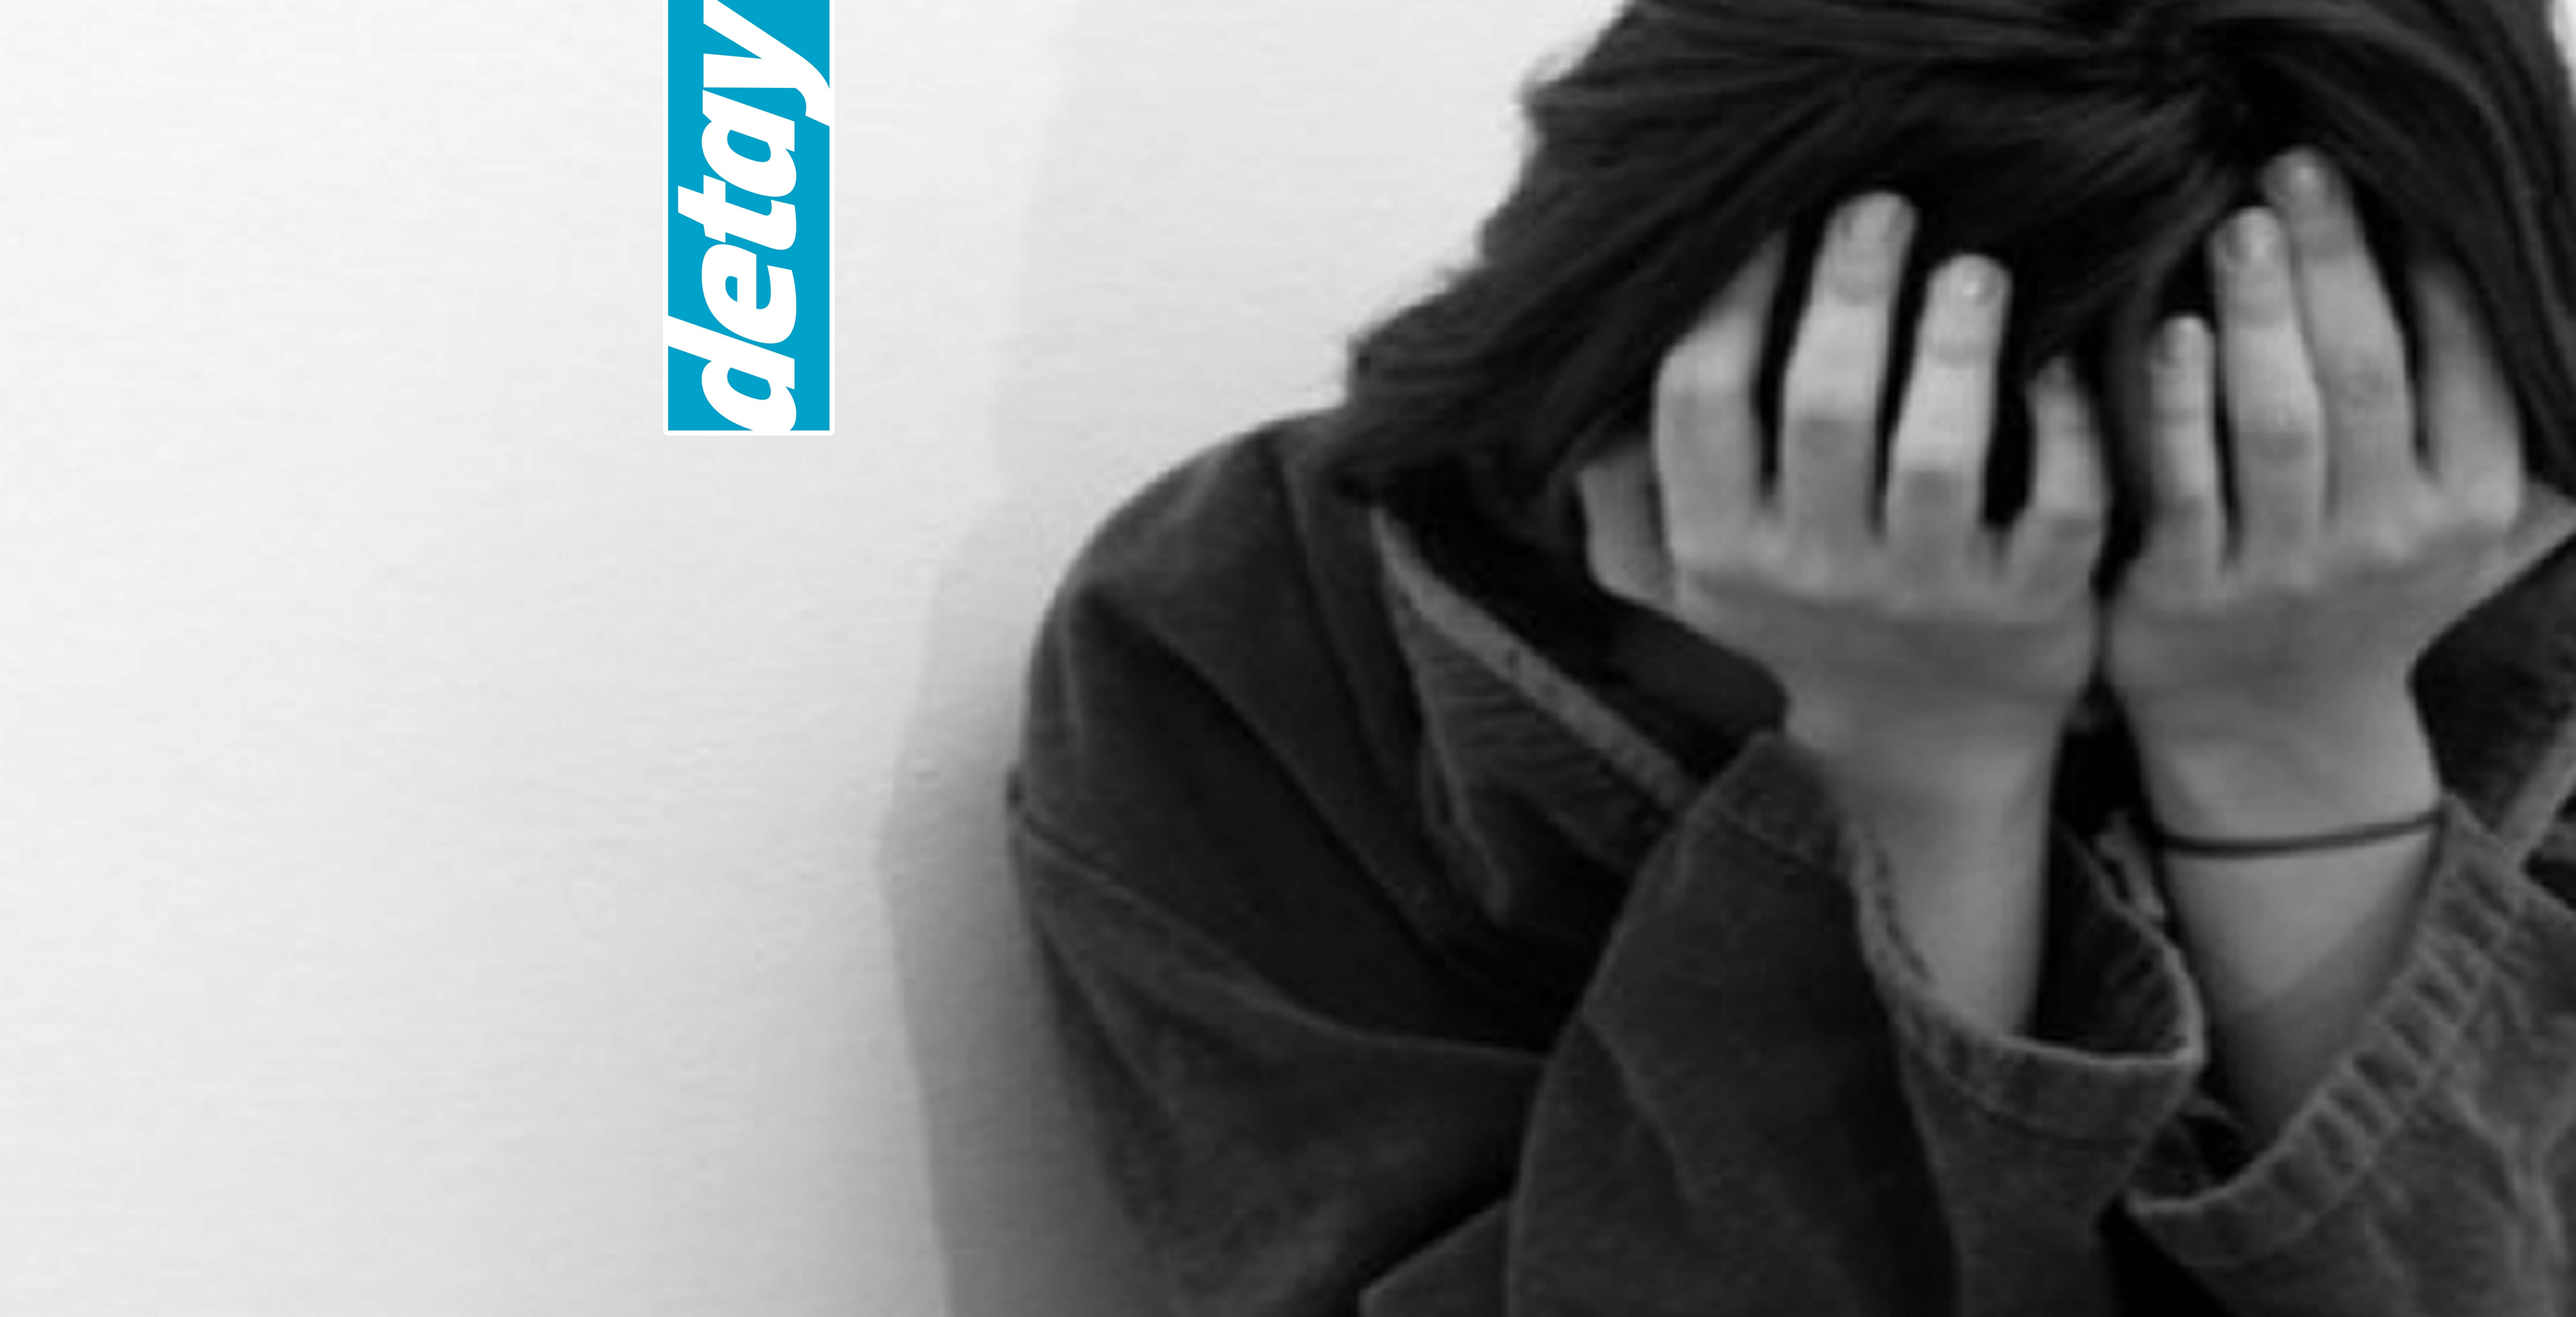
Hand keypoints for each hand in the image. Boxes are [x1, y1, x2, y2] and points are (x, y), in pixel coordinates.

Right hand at [1576, 192, 2110, 788]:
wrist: (1915, 756)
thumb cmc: (1791, 632)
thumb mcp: (1677, 587)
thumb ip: (1621, 497)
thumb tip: (1581, 400)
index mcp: (1720, 551)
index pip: (1702, 402)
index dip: (1731, 300)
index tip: (1767, 222)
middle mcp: (1816, 575)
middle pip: (1826, 409)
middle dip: (1853, 294)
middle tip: (1881, 208)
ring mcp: (1925, 595)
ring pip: (1939, 453)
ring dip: (1958, 346)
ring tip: (1974, 267)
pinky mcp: (2029, 608)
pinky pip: (2055, 504)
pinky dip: (2065, 427)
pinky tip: (2059, 363)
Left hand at [2103, 150, 2575, 750]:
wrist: (2273, 727)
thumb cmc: (2370, 596)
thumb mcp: (2473, 538)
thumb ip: (2526, 445)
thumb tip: (2565, 327)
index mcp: (2469, 505)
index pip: (2464, 365)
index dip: (2426, 269)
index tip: (2388, 183)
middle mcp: (2389, 537)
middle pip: (2365, 375)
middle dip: (2332, 267)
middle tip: (2292, 171)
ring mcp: (2288, 570)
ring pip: (2279, 424)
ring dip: (2258, 319)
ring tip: (2235, 228)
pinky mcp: (2193, 593)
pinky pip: (2185, 483)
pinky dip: (2175, 407)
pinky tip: (2167, 335)